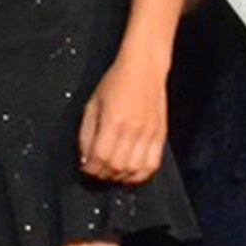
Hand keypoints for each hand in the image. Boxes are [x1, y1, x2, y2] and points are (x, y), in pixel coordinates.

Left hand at [76, 55, 167, 183]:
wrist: (144, 68)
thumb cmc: (116, 82)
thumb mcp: (92, 104)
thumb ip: (86, 133)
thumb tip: (84, 158)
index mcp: (114, 120)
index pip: (100, 157)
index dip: (90, 168)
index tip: (85, 168)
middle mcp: (133, 129)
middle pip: (117, 166)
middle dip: (102, 174)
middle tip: (96, 171)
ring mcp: (149, 133)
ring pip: (134, 169)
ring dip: (120, 177)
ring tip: (111, 172)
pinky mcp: (160, 135)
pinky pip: (153, 164)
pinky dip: (140, 175)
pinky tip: (130, 172)